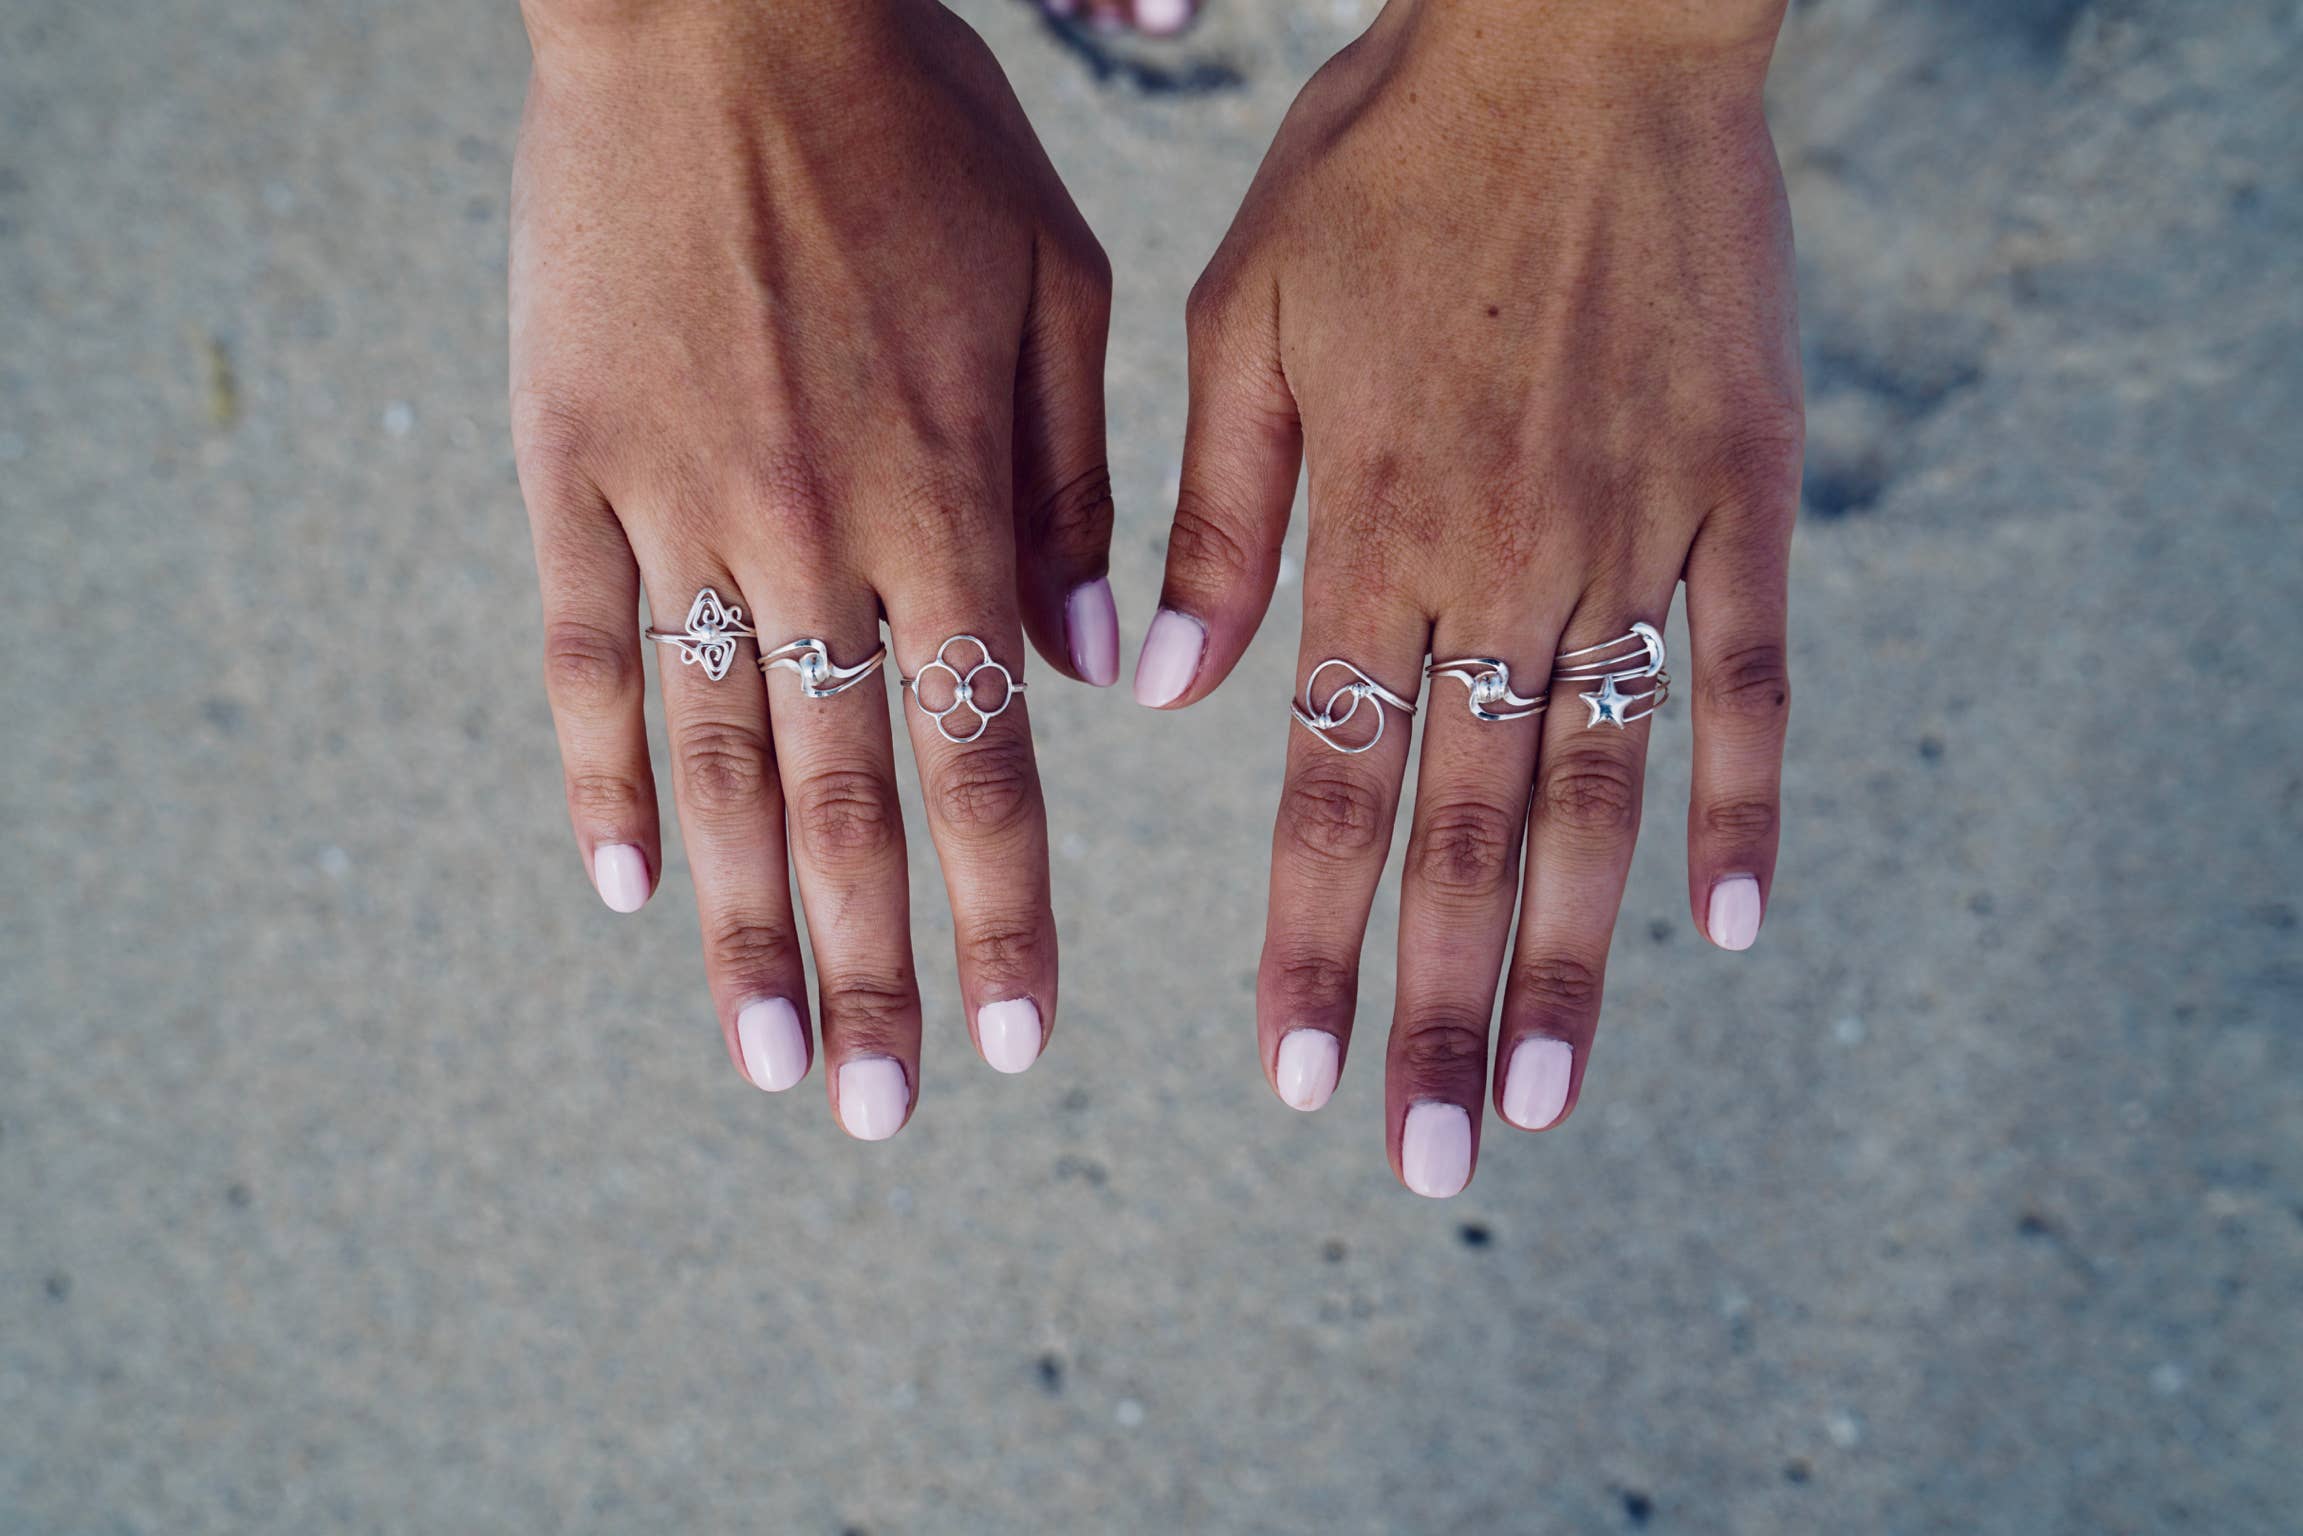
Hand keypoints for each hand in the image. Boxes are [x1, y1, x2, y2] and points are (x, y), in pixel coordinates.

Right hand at [511, 0, 1116, 1135]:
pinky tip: (617, 887)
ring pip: (708, 758)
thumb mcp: (1058, 289)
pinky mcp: (571, 463)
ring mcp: (677, 505)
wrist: (722, 1)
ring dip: (739, 923)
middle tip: (880, 1111)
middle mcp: (812, 532)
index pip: (982, 757)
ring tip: (765, 1058)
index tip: (1013, 1041)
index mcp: (945, 498)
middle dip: (874, 967)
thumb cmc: (920, 132)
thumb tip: (1095, 678)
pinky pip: (580, 650)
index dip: (999, 912)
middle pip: (841, 798)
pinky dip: (598, 776)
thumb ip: (1077, 495)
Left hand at [1136, 1, 1800, 1193]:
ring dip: (1574, 957)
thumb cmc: (1392, 168)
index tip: (1290, 1071)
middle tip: (1426, 1157)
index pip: (1326, 791)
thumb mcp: (1247, 322)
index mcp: (1371, 540)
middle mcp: (1502, 573)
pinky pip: (1751, 683)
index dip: (1308, 942)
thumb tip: (1159, 691)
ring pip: (1598, 793)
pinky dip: (1742, 804)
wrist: (1581, 42)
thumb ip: (1212, 523)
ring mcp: (1635, 547)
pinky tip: (1733, 925)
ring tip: (1553, 1094)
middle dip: (1434, 1009)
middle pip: (1462, 835)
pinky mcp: (1743, 503)